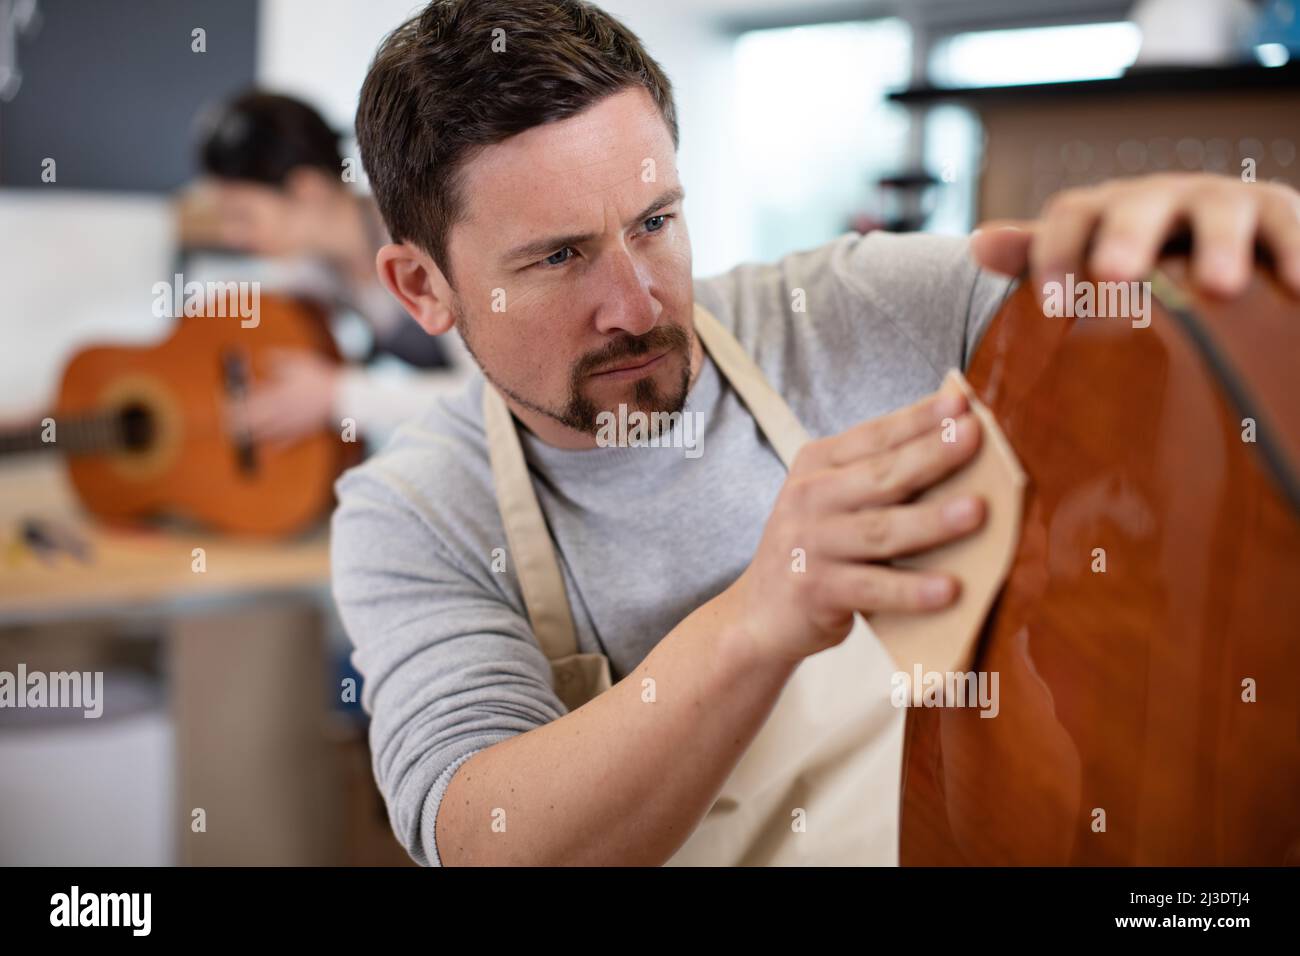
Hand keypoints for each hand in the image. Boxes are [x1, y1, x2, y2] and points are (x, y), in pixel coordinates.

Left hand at [225, 349, 339, 447]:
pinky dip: (270, 445)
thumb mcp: (297, 362)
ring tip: (237, 434)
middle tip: (223, 422)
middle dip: (234, 424)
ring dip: (248, 436)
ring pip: (263, 436)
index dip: (232, 404)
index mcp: (279, 395)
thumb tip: (259, 359)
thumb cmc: (320, 378)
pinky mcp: (300, 435)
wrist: (344, 399)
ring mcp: (290, 427)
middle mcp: (281, 414)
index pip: (247, 402)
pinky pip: (281, 445)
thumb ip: (275, 360)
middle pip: (250, 424)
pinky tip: (264, 444)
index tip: (223, 401)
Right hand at [726, 379, 986, 664]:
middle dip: (932, 454)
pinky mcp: (815, 590)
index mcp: (817, 465)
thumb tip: (956, 451)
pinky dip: (911, 589)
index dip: (920, 418)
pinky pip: (872, 588)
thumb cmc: (815, 552)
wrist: (758, 615)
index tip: (962, 402)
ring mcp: (809, 543)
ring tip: (978, 511)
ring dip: (932, 520)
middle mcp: (809, 497)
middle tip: (975, 437)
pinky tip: (948, 588)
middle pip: (881, 474)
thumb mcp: (833, 502)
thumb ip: (880, 478)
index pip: (876, 436)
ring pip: (880, 530)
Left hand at [969, 173, 1299, 299]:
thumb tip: (978, 243)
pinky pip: (1288, 227)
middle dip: (1127, 238)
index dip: (1055, 256)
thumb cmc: (1135, 263)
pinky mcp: (1277, 215)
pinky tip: (1298, 287)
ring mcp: (1221, 203)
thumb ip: (1038, 256)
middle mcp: (1161, 198)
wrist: (1210, 244)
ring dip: (1217, 246)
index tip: (1053, 306)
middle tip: (1116, 276)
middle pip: (1140, 206)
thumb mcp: (1085, 259)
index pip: (1069, 218)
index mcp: (1105, 212)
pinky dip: (1295, 252)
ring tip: (1220, 288)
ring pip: (1218, 212)